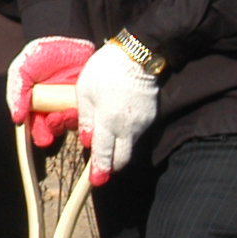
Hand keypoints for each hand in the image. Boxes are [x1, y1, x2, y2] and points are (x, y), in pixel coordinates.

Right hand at [5, 35, 92, 148]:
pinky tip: (79, 107)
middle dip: (55, 129)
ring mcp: (72, 102)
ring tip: (67, 112)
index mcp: (37, 105)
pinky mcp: (88, 96)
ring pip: (72, 121)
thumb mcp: (21, 70)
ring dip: (70, 121)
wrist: (65, 35)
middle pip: (56, 128)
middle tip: (54, 120)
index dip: (41, 135)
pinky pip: (89, 110)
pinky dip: (85, 113)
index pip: (38, 127)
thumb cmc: (39, 53)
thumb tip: (16, 119)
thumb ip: (16, 93)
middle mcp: (55, 107)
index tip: (45, 139)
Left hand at [75, 41, 161, 183]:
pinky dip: (127, 134)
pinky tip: (119, 123)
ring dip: (119, 149)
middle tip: (101, 168)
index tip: (96, 181)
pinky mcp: (151, 116)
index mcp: (108, 122)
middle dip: (111, 166)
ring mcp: (142, 123)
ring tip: (107, 140)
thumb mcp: (85, 92)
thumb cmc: (105, 71)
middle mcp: (128, 127)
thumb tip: (87, 142)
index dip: (100, 170)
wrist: (138, 55)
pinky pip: (137, 133)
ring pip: (130, 146)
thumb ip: (86, 119)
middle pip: (122, 159)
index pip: (104, 154)